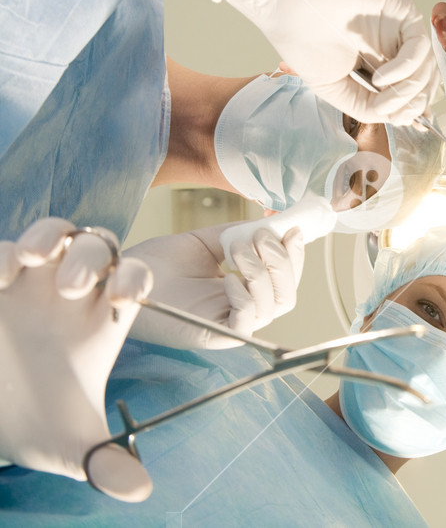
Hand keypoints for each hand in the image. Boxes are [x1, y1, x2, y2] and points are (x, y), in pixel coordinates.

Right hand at [0, 219, 152, 501]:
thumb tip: (139, 491)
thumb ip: (105, 462)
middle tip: (74, 288)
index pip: (135, 279)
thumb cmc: (33, 423)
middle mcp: (70, 294)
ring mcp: (27, 283)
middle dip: (93, 257)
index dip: (136, 280)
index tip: (123, 301)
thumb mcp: (69, 445)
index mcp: (101, 321)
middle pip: (100, 247)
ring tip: (31, 260)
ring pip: (54, 233)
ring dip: (48, 236)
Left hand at [125, 224, 304, 348]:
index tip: (292, 228)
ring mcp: (229, 325)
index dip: (294, 255)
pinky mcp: (213, 335)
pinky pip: (248, 322)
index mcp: (244, 291)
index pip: (286, 280)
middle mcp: (242, 311)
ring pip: (274, 306)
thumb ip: (241, 234)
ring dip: (261, 271)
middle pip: (287, 296)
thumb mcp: (208, 241)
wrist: (124, 274)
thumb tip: (275, 218)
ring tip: (235, 251)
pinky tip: (225, 279)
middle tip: (258, 236)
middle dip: (282, 261)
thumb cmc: (158, 264)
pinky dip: (246, 297)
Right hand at [212, 0, 435, 124]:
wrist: (282, 2)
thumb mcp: (335, 88)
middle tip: (393, 114)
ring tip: (382, 100)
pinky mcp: (400, 7)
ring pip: (426, 66)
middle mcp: (392, 42)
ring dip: (408, 92)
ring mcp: (397, 25)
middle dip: (412, 104)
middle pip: (424, 79)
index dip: (412, 108)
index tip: (402, 122)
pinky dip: (405, 70)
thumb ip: (365, 106)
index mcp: (378, 60)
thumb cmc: (301, 38)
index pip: (410, 87)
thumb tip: (394, 117)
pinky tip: (381, 79)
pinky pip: (418, 46)